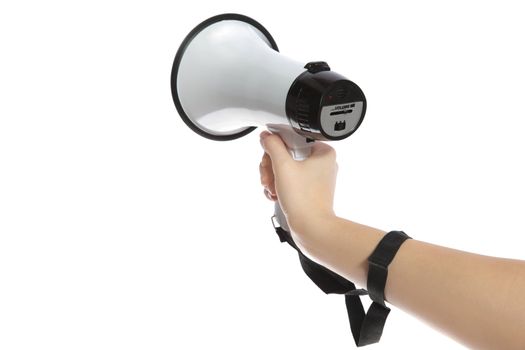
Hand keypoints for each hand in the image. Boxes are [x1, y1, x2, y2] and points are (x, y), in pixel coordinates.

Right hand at [259, 131, 337, 255]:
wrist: (311, 228)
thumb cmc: (303, 199)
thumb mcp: (282, 166)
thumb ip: (272, 146)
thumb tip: (266, 136)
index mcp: (323, 152)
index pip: (292, 138)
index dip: (276, 149)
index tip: (270, 159)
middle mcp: (322, 163)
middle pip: (286, 154)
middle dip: (272, 167)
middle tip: (268, 177)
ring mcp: (315, 178)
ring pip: (285, 169)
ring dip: (273, 178)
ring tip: (272, 189)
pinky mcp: (309, 191)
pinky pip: (289, 181)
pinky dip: (279, 187)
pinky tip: (275, 195)